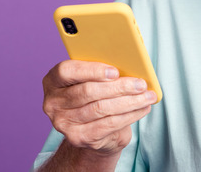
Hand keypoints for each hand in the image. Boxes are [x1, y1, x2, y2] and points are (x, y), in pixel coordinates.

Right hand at [41, 60, 156, 156]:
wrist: (91, 130)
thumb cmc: (96, 95)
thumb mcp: (95, 79)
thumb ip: (103, 70)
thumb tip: (132, 63)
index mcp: (53, 81)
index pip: (66, 71)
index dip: (91, 70)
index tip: (115, 71)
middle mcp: (53, 103)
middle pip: (87, 92)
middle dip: (119, 87)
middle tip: (141, 84)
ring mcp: (63, 123)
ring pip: (101, 109)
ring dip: (130, 102)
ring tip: (148, 96)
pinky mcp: (78, 138)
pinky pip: (108, 124)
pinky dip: (130, 115)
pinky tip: (143, 108)